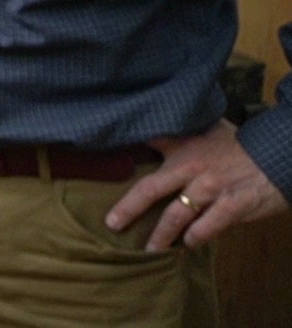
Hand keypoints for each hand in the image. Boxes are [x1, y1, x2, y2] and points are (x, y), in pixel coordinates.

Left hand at [105, 119, 289, 250]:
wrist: (280, 155)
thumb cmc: (241, 145)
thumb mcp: (208, 130)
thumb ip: (180, 134)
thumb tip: (152, 128)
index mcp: (184, 148)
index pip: (147, 147)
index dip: (124, 153)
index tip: (105, 165)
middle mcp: (193, 169)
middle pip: (151, 189)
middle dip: (129, 208)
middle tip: (113, 224)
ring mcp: (212, 189)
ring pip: (177, 216)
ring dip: (162, 235)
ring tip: (151, 250)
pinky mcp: (233, 206)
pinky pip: (208, 227)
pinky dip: (196, 238)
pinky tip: (189, 244)